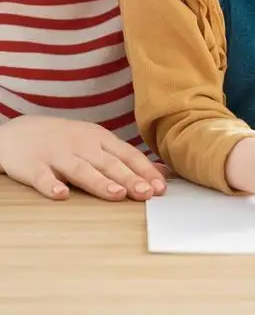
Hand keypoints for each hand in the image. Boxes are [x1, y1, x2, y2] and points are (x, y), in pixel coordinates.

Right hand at [0, 116, 166, 200]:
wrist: (20, 131)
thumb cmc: (67, 141)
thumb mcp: (97, 143)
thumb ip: (126, 158)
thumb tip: (161, 173)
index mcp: (100, 139)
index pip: (128, 155)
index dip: (145, 171)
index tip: (161, 188)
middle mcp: (82, 145)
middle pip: (109, 164)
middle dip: (129, 178)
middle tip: (147, 194)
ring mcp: (58, 155)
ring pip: (81, 170)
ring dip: (100, 182)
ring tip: (117, 195)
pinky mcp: (33, 166)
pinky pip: (43, 177)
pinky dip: (52, 186)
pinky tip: (61, 195)